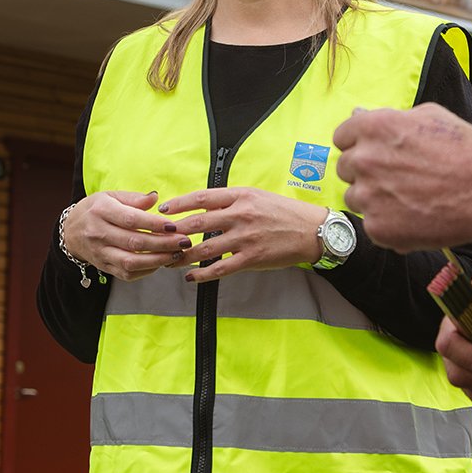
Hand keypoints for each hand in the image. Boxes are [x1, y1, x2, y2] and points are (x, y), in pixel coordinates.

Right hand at [63, 190, 191, 282]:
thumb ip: (134, 198)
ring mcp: (101, 253)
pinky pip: (127, 273)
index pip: (131, 219)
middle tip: (184, 242)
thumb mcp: (110, 196)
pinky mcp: (104, 267)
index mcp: (101, 211)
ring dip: (157, 260)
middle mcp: (99, 233)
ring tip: (176, 254)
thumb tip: (155, 198)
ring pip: (131, 261)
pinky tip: (161, 262)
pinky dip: (147, 270)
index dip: (154, 224)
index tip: (174, 226)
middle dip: (163, 243)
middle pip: (134, 242)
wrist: (70, 232)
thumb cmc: (96, 210)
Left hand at [157, 186, 327, 283]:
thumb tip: (204, 206)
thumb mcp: (257, 196)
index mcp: (241, 196)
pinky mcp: (251, 258)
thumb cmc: (284, 212)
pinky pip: (220, 268)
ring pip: (204, 248)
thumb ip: (232, 200)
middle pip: (197, 223)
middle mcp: (240, 215)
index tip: (164, 210)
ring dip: (183, 256)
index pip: (202, 198)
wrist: (312, 231)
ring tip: (168, 260)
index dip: (179, 204)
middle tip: (159, 238)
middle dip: (174, 232)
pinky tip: (191, 276)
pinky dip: (202, 273)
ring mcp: (245, 238)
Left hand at [332, 103, 471, 249]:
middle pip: (345, 168)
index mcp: (372, 128)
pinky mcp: (378, 228)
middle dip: (365, 171)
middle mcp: (364, 160)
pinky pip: (371, 224)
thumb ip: (387, 118)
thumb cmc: (463, 149)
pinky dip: (388, 224)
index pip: (342, 136)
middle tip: (396, 177)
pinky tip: (414, 216)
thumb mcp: (427, 116)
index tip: (375, 152)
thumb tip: (360, 114)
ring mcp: (369, 196)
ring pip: (355, 198)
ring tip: (408, 198)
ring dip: (374, 199)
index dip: (359, 144)